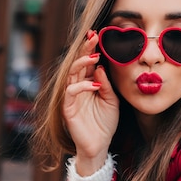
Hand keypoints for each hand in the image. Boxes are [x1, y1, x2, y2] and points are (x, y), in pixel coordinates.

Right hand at [64, 31, 118, 175]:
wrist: (100, 145)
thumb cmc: (105, 123)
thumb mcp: (112, 100)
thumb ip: (106, 83)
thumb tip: (100, 66)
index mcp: (87, 82)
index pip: (87, 62)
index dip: (91, 48)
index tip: (98, 34)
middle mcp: (77, 87)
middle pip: (77, 63)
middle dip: (85, 48)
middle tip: (94, 36)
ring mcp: (71, 97)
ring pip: (71, 73)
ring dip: (82, 62)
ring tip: (95, 56)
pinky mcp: (68, 108)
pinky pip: (71, 91)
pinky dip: (82, 85)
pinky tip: (94, 84)